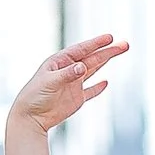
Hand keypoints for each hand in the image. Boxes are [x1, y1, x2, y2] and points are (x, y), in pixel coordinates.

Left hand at [10, 35, 128, 134]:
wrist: (29, 117)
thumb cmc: (34, 96)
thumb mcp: (50, 83)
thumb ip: (67, 74)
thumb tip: (83, 66)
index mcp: (59, 62)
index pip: (81, 50)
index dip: (96, 43)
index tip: (110, 37)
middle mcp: (68, 71)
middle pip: (92, 58)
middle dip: (108, 51)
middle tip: (125, 44)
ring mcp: (73, 85)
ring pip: (93, 70)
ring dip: (106, 62)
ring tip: (119, 52)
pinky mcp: (76, 99)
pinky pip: (90, 91)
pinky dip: (98, 87)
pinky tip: (106, 82)